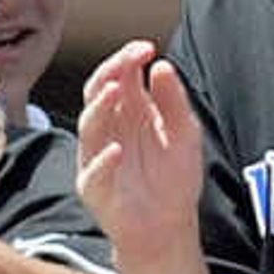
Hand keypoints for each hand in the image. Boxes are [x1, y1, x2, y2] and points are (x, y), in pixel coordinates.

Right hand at [75, 42, 209, 256]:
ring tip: (115, 90)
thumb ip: (174, 101)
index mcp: (128, 113)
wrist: (169, 226)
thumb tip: (162, 65)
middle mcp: (108, 130)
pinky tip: (116, 150)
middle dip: (110, 72)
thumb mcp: (184, 134)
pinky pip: (94, 172)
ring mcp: (97, 157)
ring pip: (89, 126)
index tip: (147, 47)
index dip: (127, 59)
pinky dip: (103, 161)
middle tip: (127, 60)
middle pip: (98, 93)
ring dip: (100, 107)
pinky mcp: (95, 187)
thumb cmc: (173, 179)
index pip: (118, 76)